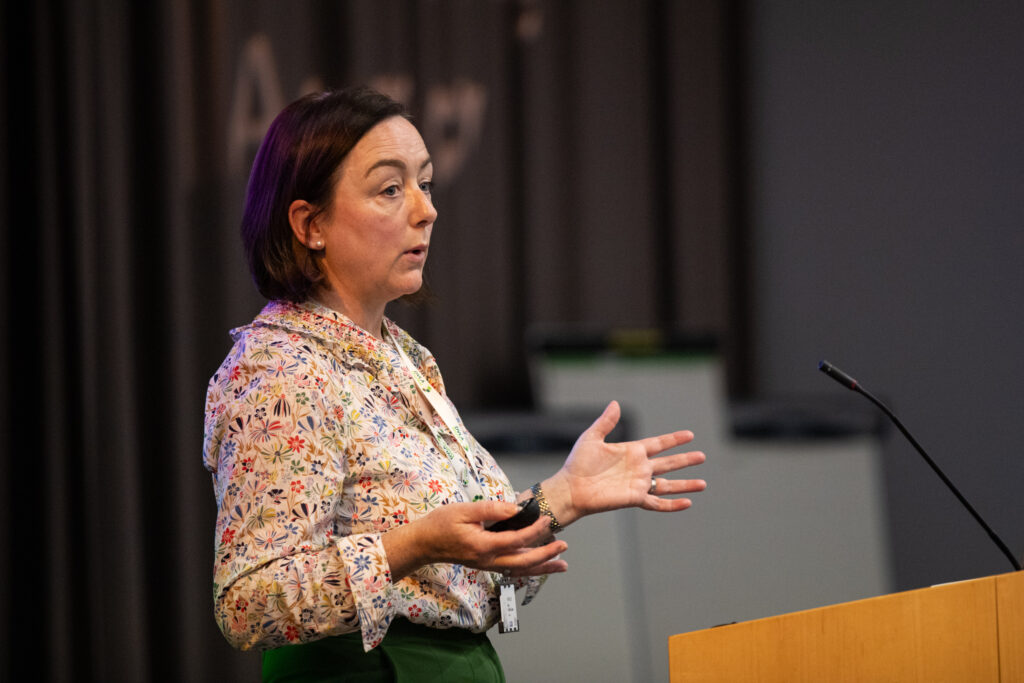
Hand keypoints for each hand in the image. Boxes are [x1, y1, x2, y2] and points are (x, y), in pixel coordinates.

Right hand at [382, 500, 567, 581]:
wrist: (424, 544)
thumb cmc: (441, 524)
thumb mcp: (464, 510)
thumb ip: (491, 509)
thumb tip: (516, 508)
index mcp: (482, 545)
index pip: (515, 540)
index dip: (533, 530)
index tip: (547, 519)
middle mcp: (487, 560)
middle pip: (523, 562)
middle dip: (546, 555)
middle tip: (564, 548)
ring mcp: (487, 565)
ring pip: (520, 570)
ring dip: (542, 567)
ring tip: (562, 565)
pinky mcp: (486, 565)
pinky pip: (512, 569)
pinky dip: (529, 568)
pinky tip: (540, 566)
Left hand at [544, 401, 705, 524]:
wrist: (571, 488)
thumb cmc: (578, 463)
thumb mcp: (592, 438)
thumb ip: (606, 422)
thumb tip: (616, 403)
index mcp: (631, 451)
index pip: (658, 444)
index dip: (674, 440)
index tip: (690, 435)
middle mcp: (639, 468)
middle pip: (668, 463)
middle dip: (685, 460)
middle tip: (702, 456)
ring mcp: (638, 484)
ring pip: (668, 484)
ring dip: (685, 484)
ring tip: (703, 484)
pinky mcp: (635, 498)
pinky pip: (658, 502)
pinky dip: (673, 504)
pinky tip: (688, 503)